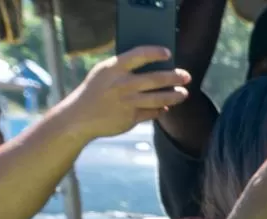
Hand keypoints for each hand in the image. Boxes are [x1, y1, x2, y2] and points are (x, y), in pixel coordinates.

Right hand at [67, 46, 191, 140]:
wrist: (79, 116)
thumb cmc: (95, 91)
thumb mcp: (103, 73)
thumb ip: (123, 69)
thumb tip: (152, 66)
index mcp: (113, 68)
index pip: (139, 55)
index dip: (155, 52)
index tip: (168, 53)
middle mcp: (122, 84)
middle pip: (156, 79)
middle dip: (175, 77)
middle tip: (187, 76)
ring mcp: (127, 102)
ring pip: (159, 99)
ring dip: (175, 96)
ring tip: (184, 93)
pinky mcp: (131, 118)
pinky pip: (152, 113)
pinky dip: (161, 110)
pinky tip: (166, 107)